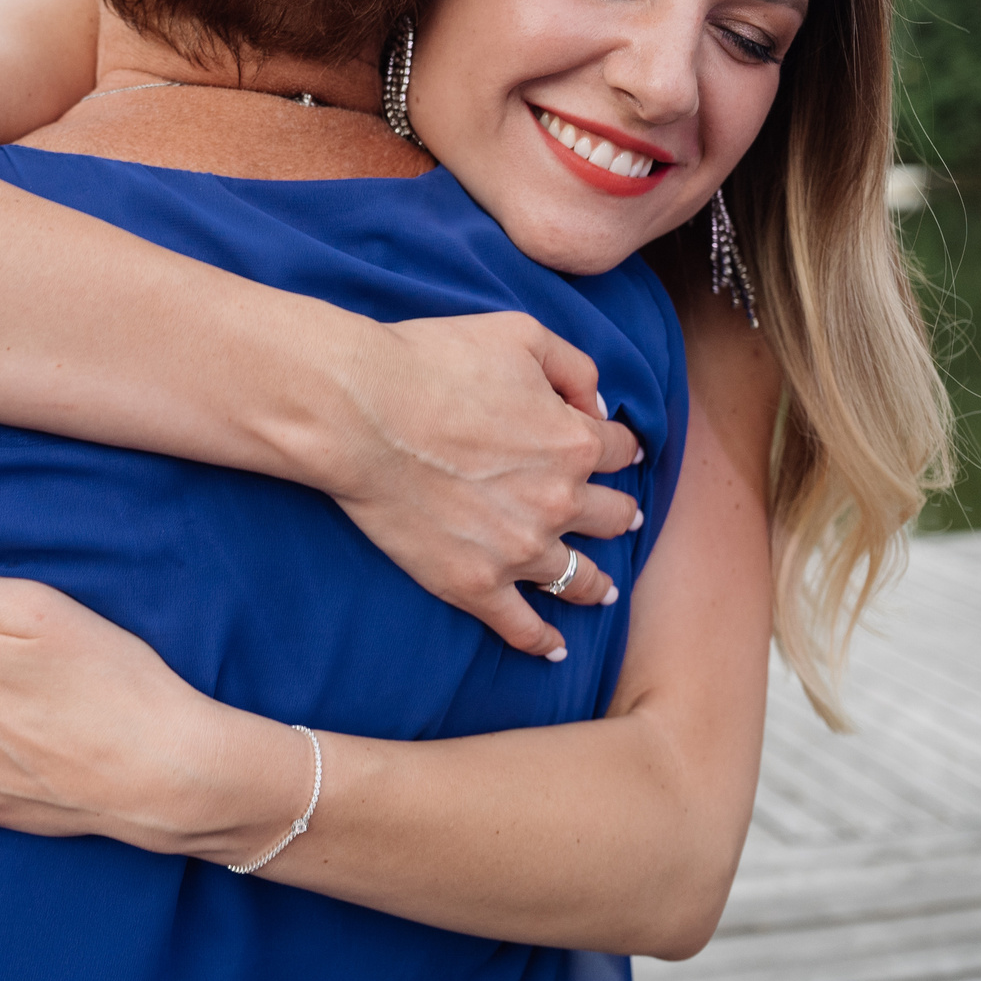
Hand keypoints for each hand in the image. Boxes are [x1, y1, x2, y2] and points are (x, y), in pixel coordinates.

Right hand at [314, 312, 643, 661]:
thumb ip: (574, 364)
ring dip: (598, 584)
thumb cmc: (432, 362)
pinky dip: (543, 640)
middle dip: (619, 513)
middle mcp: (559, 501)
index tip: (617, 453)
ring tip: (603, 590)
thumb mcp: (519, 332)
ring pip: (580, 578)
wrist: (360, 413)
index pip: (619, 448)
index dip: (619, 446)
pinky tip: (555, 648)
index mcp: (574, 440)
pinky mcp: (475, 584)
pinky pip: (522, 627)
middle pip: (612, 515)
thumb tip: (598, 404)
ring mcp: (519, 550)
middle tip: (620, 518)